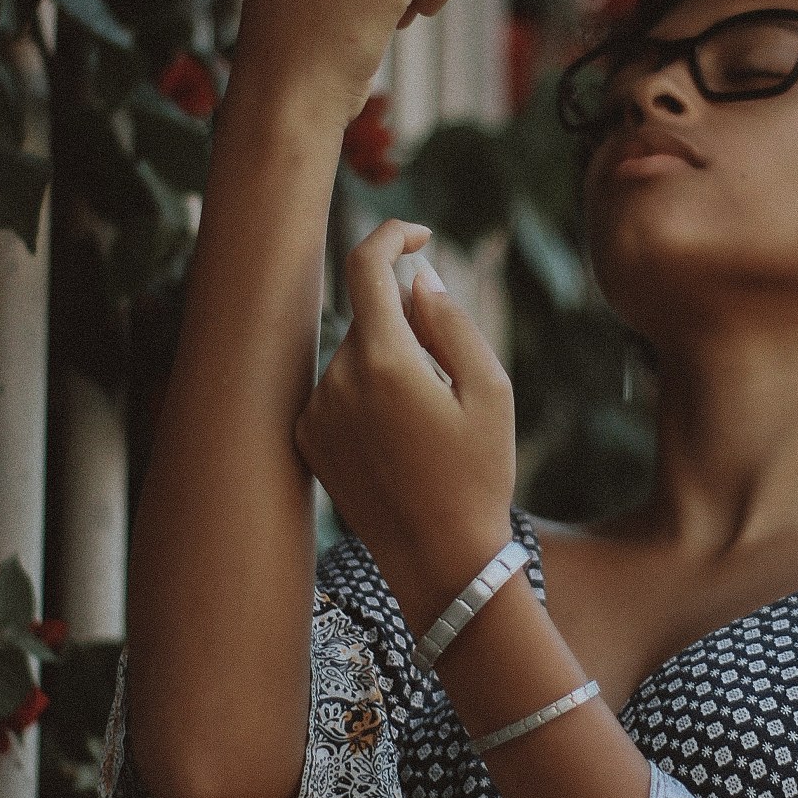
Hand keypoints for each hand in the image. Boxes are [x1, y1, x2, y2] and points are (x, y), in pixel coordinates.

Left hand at [294, 220, 516, 630]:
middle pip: (369, 317)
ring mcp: (315, 412)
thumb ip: (451, 322)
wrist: (440, 562)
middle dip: (409, 328)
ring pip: (354, 356)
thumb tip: (418, 279)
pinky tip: (399, 445)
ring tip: (426, 429)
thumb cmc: (478, 475)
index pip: (366, 265)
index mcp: (383, 360)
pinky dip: (367, 396)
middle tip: (452, 384)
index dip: (392, 236)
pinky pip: (337, 390)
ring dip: (390, 366)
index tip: (420, 236)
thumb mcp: (491, 391)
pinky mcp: (306, 440)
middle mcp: (335, 380)